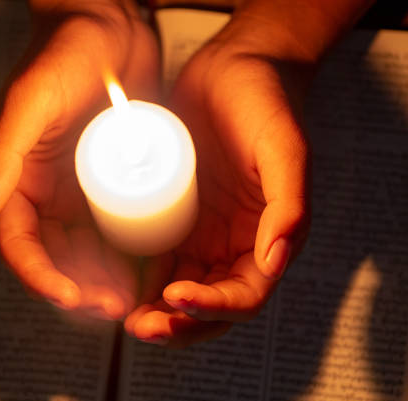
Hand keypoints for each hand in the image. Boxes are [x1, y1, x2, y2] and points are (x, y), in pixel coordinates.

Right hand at [0, 1, 159, 318]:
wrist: (111, 26)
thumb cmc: (64, 51)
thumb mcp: (30, 98)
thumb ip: (3, 150)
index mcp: (18, 178)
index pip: (20, 242)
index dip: (40, 275)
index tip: (70, 296)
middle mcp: (47, 192)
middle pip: (56, 258)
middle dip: (79, 289)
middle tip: (111, 307)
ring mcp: (81, 192)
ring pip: (88, 253)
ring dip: (105, 281)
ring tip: (132, 300)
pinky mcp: (113, 186)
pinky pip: (118, 230)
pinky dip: (128, 256)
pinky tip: (149, 270)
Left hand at [125, 18, 312, 346]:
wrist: (235, 66)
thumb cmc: (266, 103)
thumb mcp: (285, 148)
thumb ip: (289, 205)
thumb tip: (274, 261)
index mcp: (266, 237)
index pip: (243, 294)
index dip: (213, 307)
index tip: (177, 296)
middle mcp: (234, 244)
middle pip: (208, 306)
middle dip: (177, 324)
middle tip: (142, 326)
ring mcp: (202, 233)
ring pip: (179, 291)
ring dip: (155, 312)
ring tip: (125, 317)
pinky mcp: (174, 217)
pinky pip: (157, 258)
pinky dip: (141, 280)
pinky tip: (118, 283)